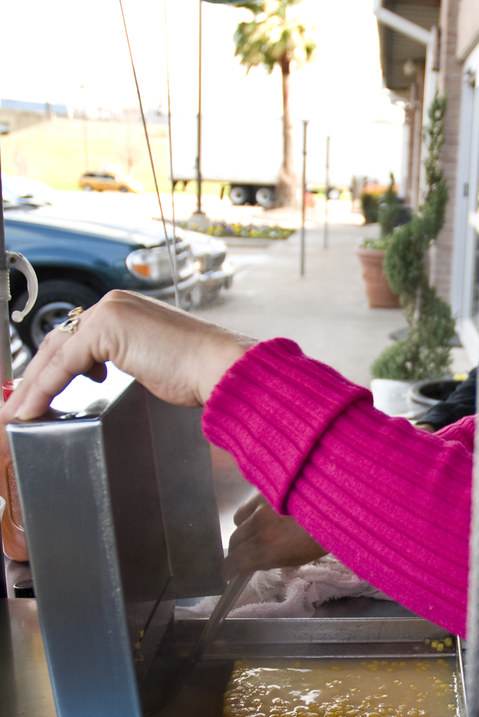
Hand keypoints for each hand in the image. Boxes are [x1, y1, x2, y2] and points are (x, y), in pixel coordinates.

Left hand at [0, 290, 253, 422]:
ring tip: (18, 413)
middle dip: (34, 378)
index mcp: (126, 309)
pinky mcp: (103, 330)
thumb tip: (100, 377)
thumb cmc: (199, 371)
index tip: (39, 393)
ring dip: (31, 387)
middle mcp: (113, 304)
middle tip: (18, 405)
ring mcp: (107, 313)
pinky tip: (33, 409)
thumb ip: (125, 360)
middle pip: (58, 343)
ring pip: (54, 353)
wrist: (221, 368)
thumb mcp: (153, 362)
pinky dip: (43, 389)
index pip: (76, 337)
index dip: (52, 368)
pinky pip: (61, 365)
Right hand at [222, 492, 326, 578]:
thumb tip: (255, 562)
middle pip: (235, 541)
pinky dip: (252, 511)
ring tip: (258, 530)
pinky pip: (249, 504)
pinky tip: (265, 512)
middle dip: (239, 550)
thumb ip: (271, 560)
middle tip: (247, 553)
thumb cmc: (322, 537)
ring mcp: (261, 504)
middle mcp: (257, 526)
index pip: (233, 562)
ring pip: (239, 521)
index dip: (229, 570)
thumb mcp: (297, 558)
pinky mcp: (266, 489)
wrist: (339, 503)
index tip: (230, 573)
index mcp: (265, 549)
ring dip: (245, 528)